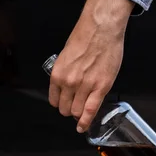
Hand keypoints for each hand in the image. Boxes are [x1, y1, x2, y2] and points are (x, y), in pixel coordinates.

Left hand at [49, 0, 133, 132]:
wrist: (101, 28)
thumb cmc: (85, 37)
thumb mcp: (66, 55)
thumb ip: (66, 72)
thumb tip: (67, 85)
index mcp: (57, 73)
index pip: (54, 100)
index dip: (60, 103)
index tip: (64, 104)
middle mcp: (68, 82)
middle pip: (65, 109)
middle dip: (69, 110)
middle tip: (75, 107)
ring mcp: (85, 86)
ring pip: (77, 111)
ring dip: (78, 114)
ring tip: (82, 113)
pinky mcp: (101, 87)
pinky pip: (91, 110)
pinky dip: (87, 121)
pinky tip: (84, 126)